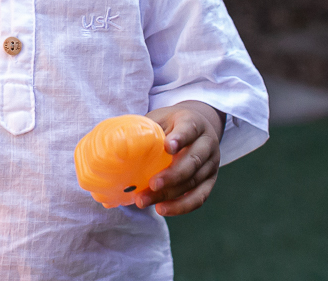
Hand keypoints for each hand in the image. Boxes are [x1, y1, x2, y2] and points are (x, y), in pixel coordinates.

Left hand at [136, 101, 223, 215]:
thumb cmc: (171, 124)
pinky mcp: (210, 182)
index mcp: (193, 122)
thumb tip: (116, 144)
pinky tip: (161, 209)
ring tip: (143, 201)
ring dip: (168, 195)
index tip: (167, 147)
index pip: (189, 130)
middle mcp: (207, 143)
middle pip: (193, 161)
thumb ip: (146, 129)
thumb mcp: (160, 118)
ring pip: (192, 182)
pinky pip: (198, 198)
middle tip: (151, 184)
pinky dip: (180, 207)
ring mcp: (211, 164)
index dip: (180, 138)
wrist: (197, 128)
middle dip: (172, 175)